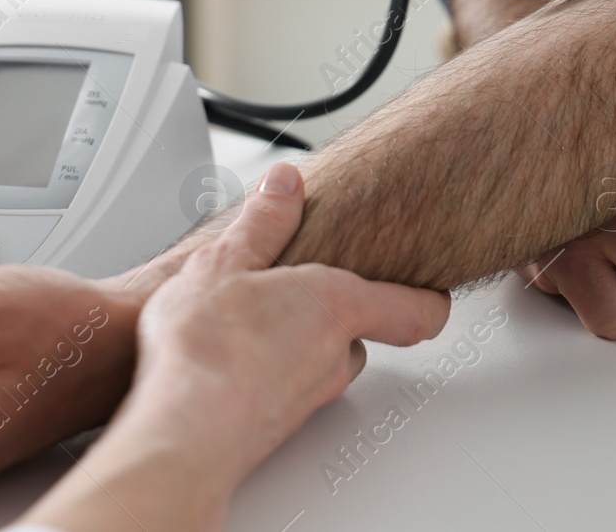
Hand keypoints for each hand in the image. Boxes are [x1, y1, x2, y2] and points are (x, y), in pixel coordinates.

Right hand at [20, 163, 450, 531]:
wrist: (182, 431)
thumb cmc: (208, 350)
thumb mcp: (226, 261)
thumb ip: (262, 223)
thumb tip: (286, 185)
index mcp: (337, 307)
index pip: (416, 311)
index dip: (429, 299)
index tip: (433, 291)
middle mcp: (333, 357)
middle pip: (361, 337)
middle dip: (338, 318)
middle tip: (309, 294)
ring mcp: (306, 400)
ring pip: (321, 368)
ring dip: (298, 348)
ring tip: (255, 326)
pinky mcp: (275, 431)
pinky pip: (284, 394)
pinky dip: (267, 377)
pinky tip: (227, 364)